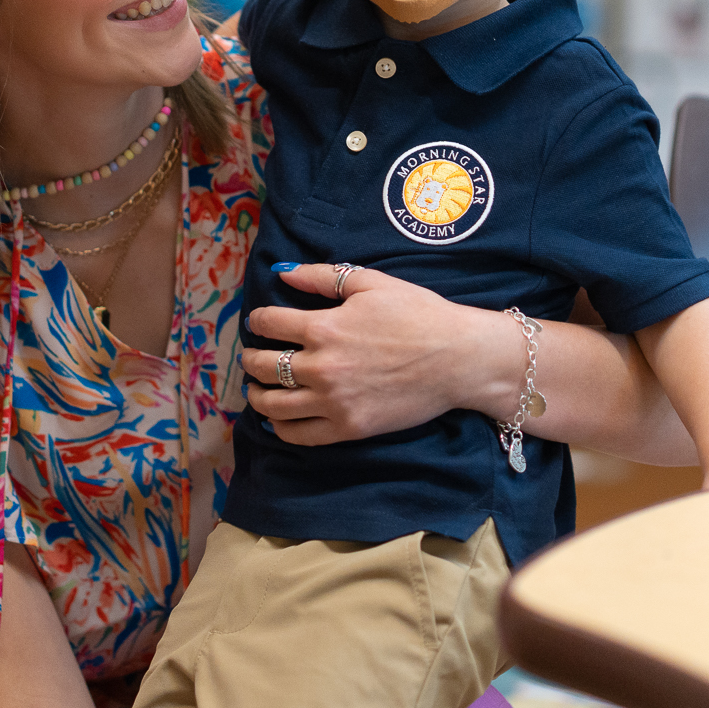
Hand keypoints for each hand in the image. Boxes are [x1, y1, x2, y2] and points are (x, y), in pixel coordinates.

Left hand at [241, 263, 509, 444]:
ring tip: (257, 388)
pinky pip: (298, 434)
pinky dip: (279, 427)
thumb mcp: (371, 283)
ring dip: (256, 394)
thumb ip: (322, 276)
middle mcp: (321, 366)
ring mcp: (333, 401)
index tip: (259, 322)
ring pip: (272, 404)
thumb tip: (282, 272)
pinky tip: (277, 419)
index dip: (258, 320)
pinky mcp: (348, 428)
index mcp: (324, 326)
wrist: (458, 359)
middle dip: (250, 358)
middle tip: (251, 356)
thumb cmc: (419, 314)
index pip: (268, 323)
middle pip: (263, 366)